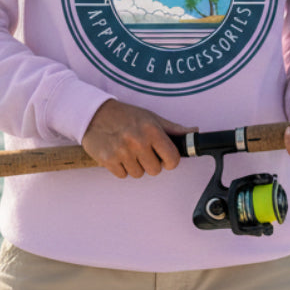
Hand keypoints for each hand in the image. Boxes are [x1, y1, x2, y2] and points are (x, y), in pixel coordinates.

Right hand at [82, 100, 196, 179]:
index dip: (169, 160)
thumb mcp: (151, 118)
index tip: (164, 156)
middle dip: (151, 163)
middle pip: (155, 170)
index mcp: (151, 130)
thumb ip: (174, 129)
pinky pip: (123, 175)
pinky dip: (121, 168)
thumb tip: (195, 132)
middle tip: (142, 150)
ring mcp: (122, 152)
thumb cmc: (125, 115)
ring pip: (139, 174)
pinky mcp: (108, 160)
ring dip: (135, 165)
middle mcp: (137, 141)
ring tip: (128, 150)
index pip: (172, 159)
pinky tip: (118, 154)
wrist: (94, 113)